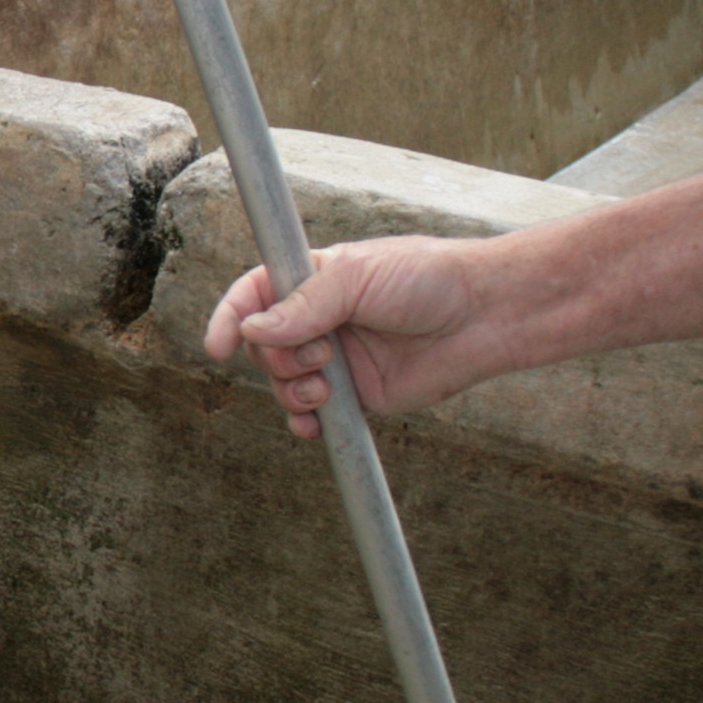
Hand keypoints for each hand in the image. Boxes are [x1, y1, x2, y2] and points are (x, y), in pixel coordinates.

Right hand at [201, 243, 491, 436]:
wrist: (484, 315)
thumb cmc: (427, 278)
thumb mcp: (357, 277)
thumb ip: (303, 306)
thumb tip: (252, 331)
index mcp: (314, 280)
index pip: (254, 295)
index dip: (230, 317)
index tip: (217, 345)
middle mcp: (320, 320)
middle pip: (265, 348)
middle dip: (280, 358)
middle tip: (323, 353)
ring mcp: (339, 359)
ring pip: (286, 383)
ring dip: (294, 390)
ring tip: (328, 385)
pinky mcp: (360, 395)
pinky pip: (316, 415)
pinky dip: (306, 423)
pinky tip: (313, 425)